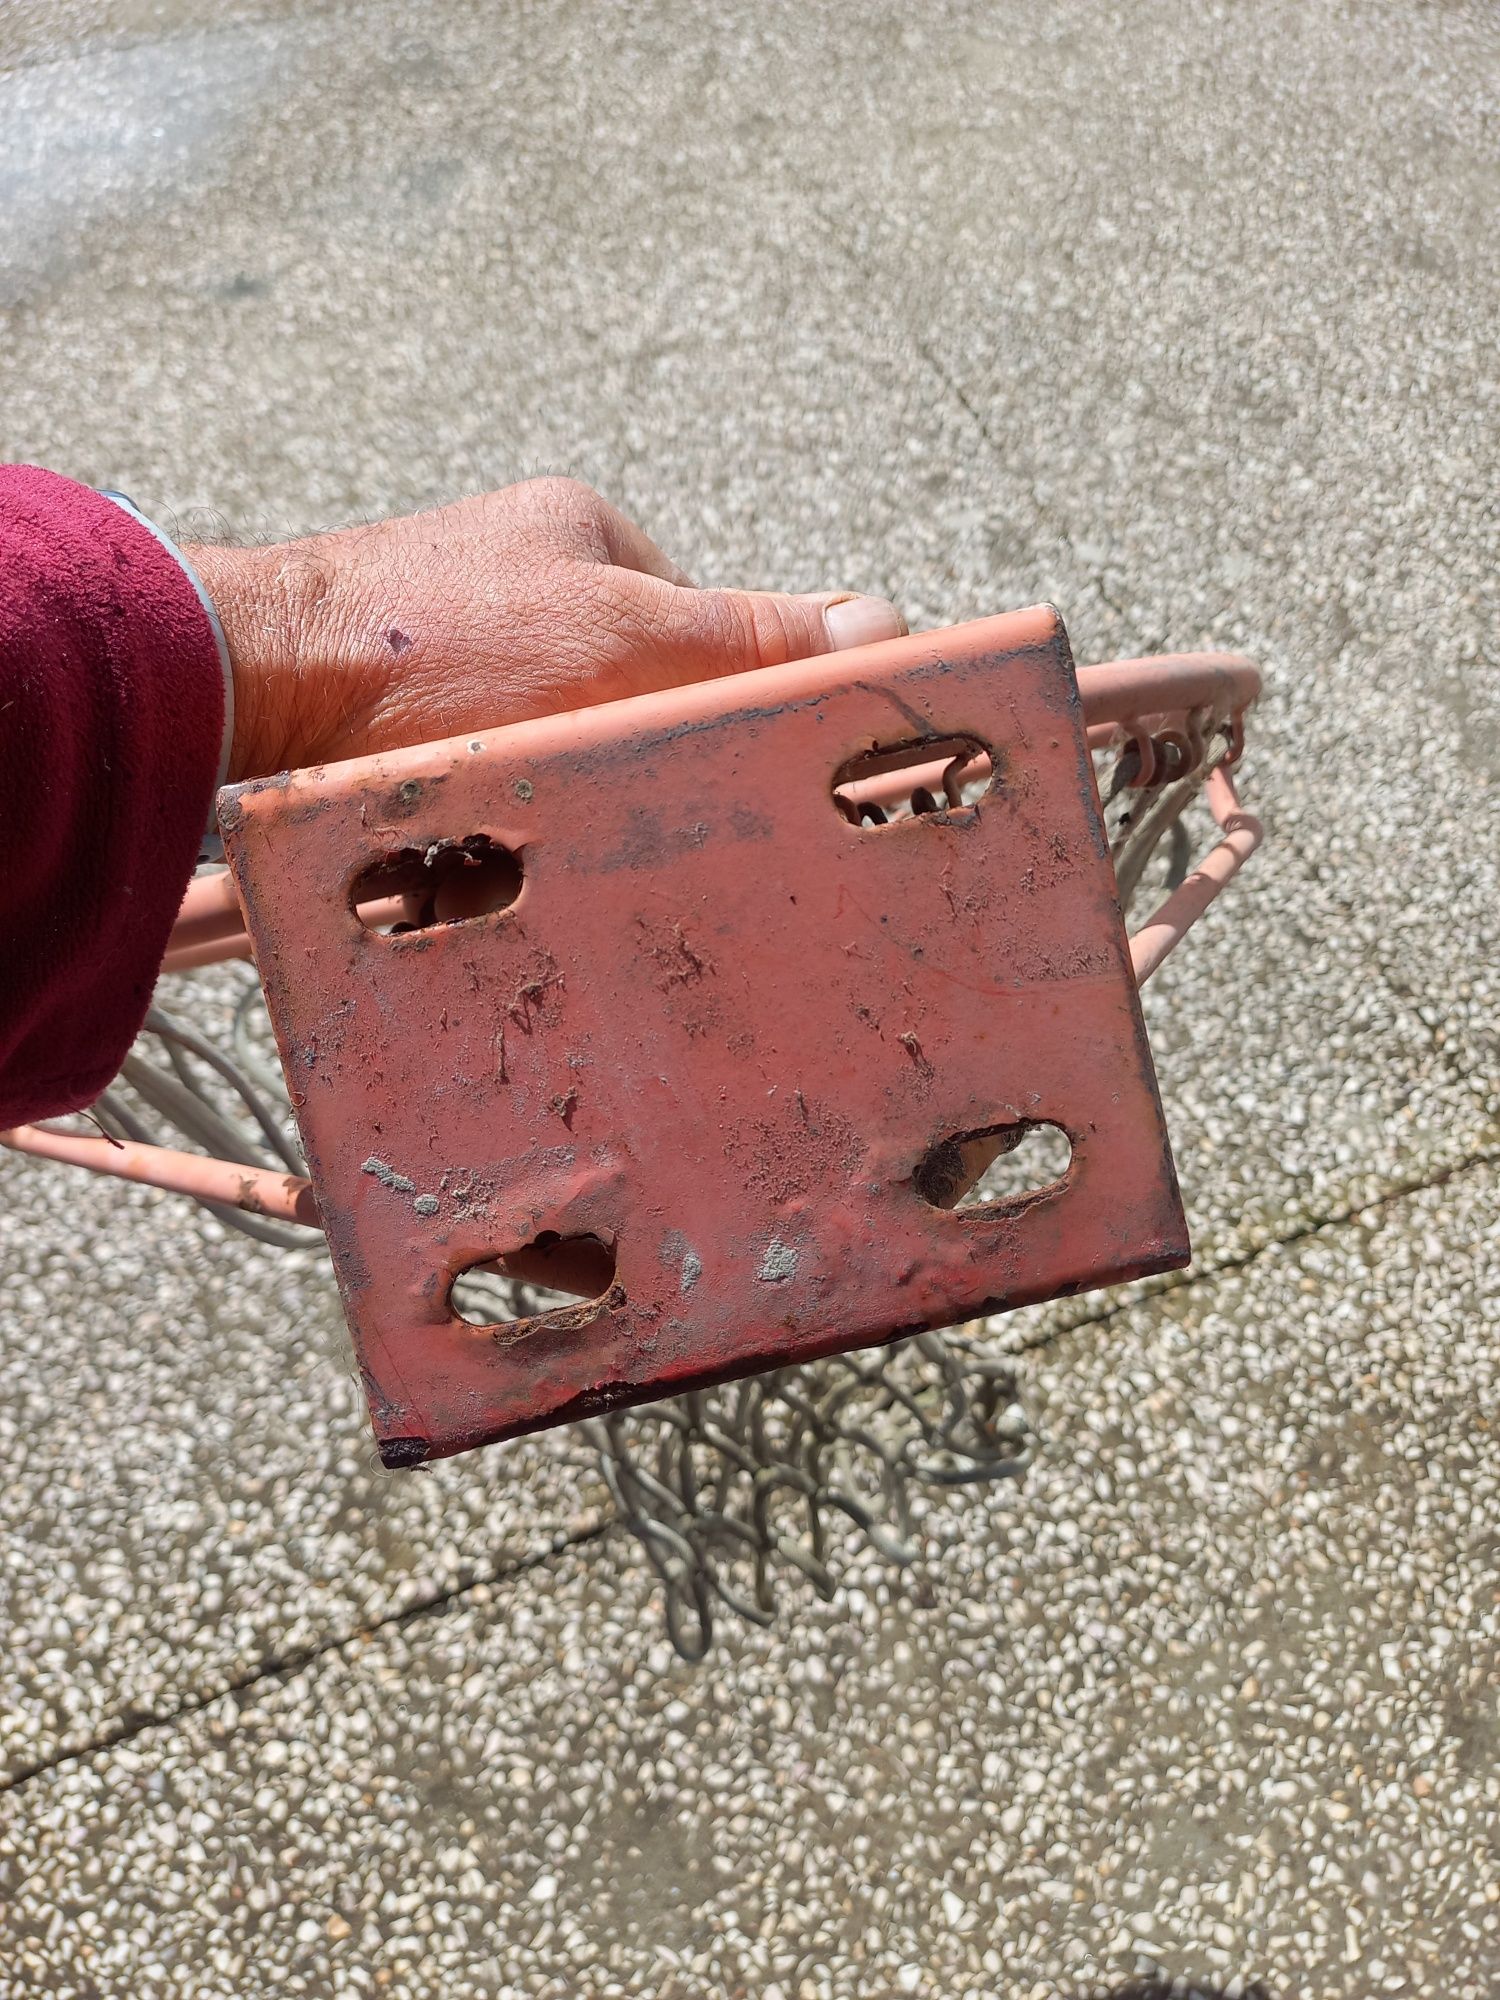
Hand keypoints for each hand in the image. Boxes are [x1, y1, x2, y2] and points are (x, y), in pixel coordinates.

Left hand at [187, 478, 904, 782]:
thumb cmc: (435, 652)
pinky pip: (465, 781)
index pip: (699, 637)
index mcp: (583, 536)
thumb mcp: (627, 644)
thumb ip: (751, 639)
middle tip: (570, 816)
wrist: (237, 689)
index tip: (676, 771)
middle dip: (601, 776)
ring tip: (486, 838)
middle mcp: (511, 577)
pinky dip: (462, 823)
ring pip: (540, 755)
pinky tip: (435, 843)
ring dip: (528, 813)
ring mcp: (443, 641)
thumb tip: (885, 623)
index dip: (699, 717)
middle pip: (616, 707)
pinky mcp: (379, 704)